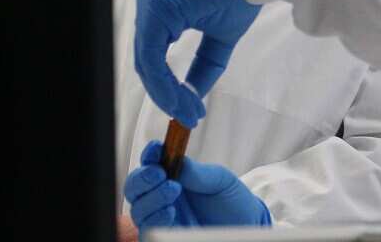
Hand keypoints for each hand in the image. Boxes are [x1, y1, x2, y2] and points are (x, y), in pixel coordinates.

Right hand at [124, 141, 271, 228]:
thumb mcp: (220, 180)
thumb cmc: (231, 201)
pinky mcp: (165, 236)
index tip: (157, 148)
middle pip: (135, 187)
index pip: (150, 163)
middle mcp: (162, 197)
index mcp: (172, 177)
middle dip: (143, 177)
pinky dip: (155, 219)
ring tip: (173, 190)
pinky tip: (170, 212)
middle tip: (160, 173)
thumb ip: (198, 172)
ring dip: (151, 197)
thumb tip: (178, 162)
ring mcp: (162, 217)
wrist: (246, 224)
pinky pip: (148, 230)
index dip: (150, 154)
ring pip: (138, 208)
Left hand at [134, 0, 260, 125]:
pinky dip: (165, 82)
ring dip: (167, 93)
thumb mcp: (220, 39)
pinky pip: (153, 55)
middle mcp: (148, 7)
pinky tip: (184, 97)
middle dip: (168, 96)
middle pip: (147, 63)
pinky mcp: (155, 9)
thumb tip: (193, 98)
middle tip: (190, 116)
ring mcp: (149, 6)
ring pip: (148, 63)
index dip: (169, 90)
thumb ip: (203, 66)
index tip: (191, 112)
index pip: (154, 59)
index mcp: (160, 12)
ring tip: (190, 111)